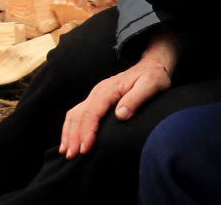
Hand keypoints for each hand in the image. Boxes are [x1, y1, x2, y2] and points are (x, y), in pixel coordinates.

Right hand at [58, 29, 178, 158]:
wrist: (152, 65)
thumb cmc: (153, 77)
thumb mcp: (150, 85)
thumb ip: (136, 99)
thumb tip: (120, 114)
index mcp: (109, 89)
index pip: (93, 112)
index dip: (87, 131)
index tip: (85, 149)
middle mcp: (98, 91)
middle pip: (80, 114)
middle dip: (74, 136)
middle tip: (72, 156)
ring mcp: (96, 95)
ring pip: (75, 114)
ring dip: (69, 133)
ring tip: (67, 152)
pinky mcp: (97, 100)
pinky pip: (79, 113)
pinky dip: (71, 127)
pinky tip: (71, 140)